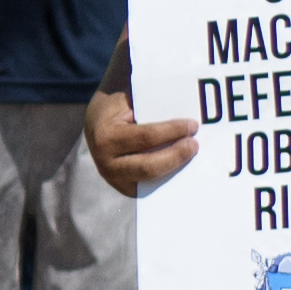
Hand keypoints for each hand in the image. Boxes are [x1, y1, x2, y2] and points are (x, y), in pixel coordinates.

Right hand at [79, 82, 200, 201]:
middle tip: (195, 144)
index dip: (172, 131)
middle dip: (176, 155)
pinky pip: (151, 186)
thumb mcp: (125, 100)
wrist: (95, 125)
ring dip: (175, 167)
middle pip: (149, 165)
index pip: (145, 136)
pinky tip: (184, 168)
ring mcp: (115, 180)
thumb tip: (182, 109)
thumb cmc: (116, 109)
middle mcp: (106, 163)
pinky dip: (169, 177)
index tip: (192, 125)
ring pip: (151, 179)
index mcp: (105, 137)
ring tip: (191, 154)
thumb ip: (148, 106)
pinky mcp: (125, 189)